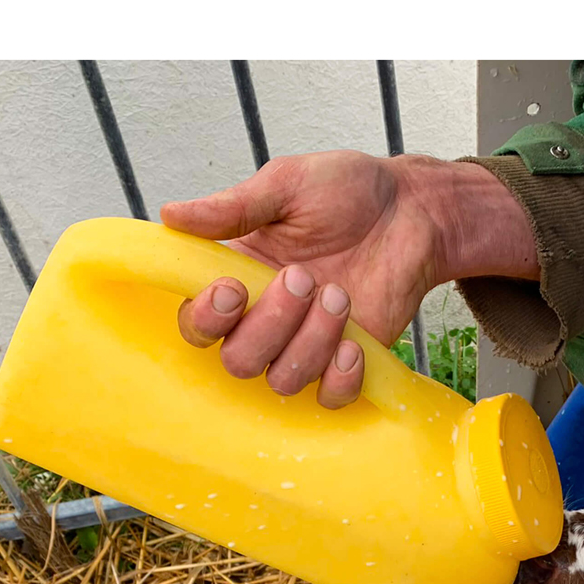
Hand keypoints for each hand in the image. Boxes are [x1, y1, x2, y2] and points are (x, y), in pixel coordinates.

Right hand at [161, 152, 536, 407]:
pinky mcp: (347, 362)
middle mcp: (266, 319)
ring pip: (282, 380)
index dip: (206, 319)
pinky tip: (354, 345)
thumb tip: (169, 216)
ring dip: (309, 342)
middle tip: (304, 276)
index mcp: (239, 277)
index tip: (233, 288)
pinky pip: (328, 398)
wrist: (414, 211)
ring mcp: (307, 344)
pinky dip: (338, 378)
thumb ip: (234, 207)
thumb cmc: (348, 191)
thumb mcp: (288, 185)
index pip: (197, 324)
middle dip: (270, 324)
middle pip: (238, 361)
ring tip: (339, 295)